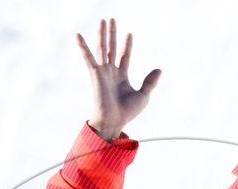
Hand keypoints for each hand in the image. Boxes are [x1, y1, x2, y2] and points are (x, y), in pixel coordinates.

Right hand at [76, 19, 161, 141]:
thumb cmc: (127, 112)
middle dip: (112, 34)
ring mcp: (102, 72)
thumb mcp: (143, 96)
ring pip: (102, 49)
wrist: (114, 121)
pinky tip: (78, 35)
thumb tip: (159, 69)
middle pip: (112, 49)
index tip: (129, 33)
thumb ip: (150, 82)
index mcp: (121, 77)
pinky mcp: (95, 74)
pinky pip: (88, 58)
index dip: (127, 45)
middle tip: (112, 19)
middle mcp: (111, 73)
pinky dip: (83, 46)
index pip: (124, 57)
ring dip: (102, 34)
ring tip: (103, 20)